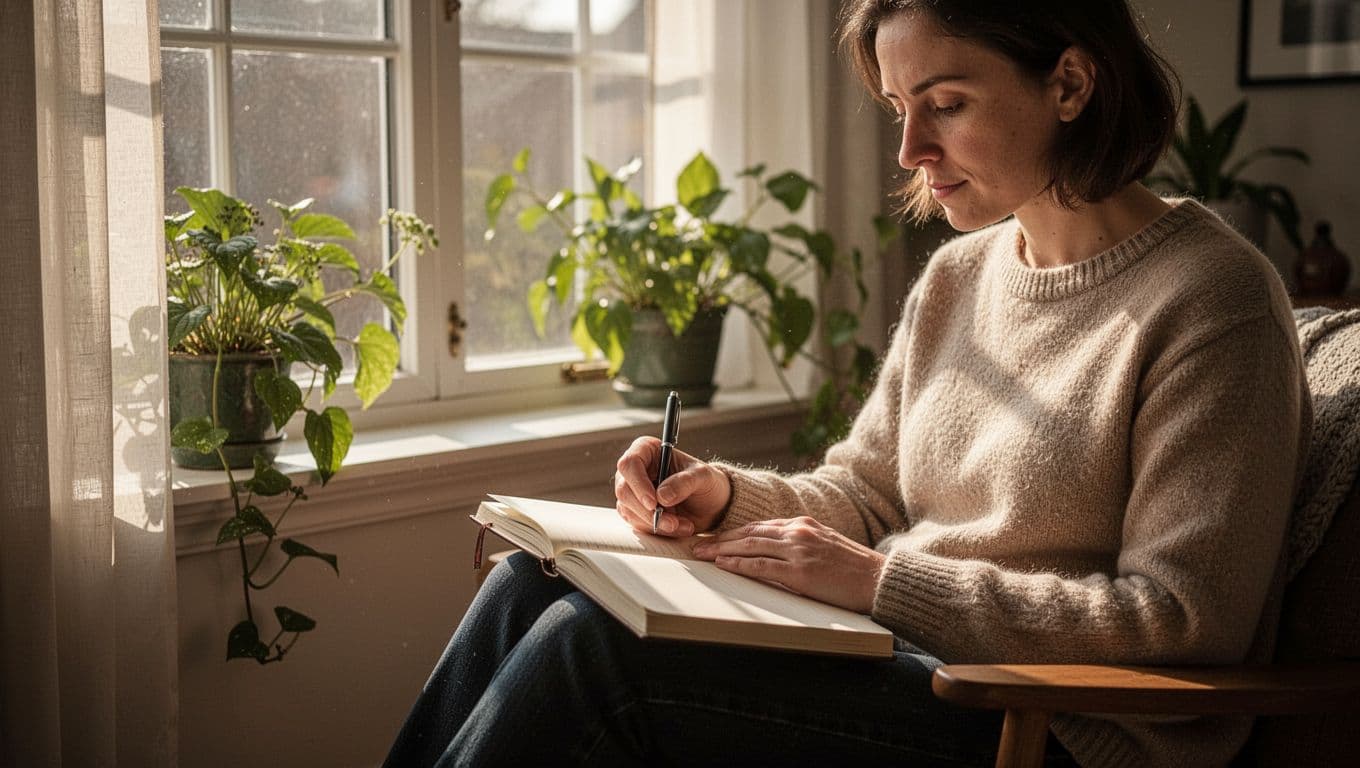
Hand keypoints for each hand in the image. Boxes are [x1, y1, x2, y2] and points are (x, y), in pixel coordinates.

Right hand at [614, 436, 730, 536]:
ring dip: (655, 523)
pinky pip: (637, 524)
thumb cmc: (706, 482)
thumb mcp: (703, 477)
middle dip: (648, 511)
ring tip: (682, 525)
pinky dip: (657, 530)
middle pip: (624, 490)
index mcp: (648, 450)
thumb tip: (662, 496)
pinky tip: (677, 527)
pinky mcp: (636, 511)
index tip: (653, 502)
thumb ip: (684, 482)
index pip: (630, 463)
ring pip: (629, 510)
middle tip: (672, 522)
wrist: (710, 505)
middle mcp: (636, 469)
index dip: (638, 483)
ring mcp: (634, 491)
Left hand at [690, 517, 884, 613]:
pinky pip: (761, 566)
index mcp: (803, 524)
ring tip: (702, 554)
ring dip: (721, 550)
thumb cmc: (855, 569)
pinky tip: (723, 565)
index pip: (759, 526)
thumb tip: (775, 554)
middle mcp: (798, 532)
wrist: (878, 579)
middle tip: (698, 545)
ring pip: (750, 545)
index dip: (734, 532)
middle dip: (720, 539)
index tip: (716, 538)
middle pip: (749, 532)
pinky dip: (739, 564)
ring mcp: (798, 550)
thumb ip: (800, 545)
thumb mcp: (825, 546)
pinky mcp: (799, 572)